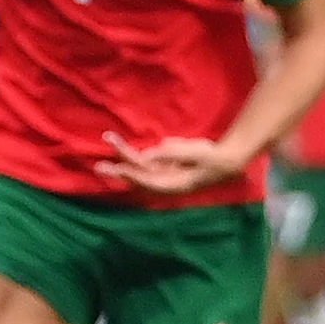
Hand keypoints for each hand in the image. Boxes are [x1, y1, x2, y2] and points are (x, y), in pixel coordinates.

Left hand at [96, 131, 236, 195]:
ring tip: (109, 138)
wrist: (226, 161)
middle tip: (98, 166)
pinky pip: (145, 158)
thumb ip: (172, 153)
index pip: (147, 182)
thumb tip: (148, 154)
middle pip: (137, 175)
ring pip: (137, 166)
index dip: (131, 176)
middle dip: (119, 168)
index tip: (117, 170)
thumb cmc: (213, 159)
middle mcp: (163, 182)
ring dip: (123, 154)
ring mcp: (162, 173)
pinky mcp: (162, 165)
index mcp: (172, 186)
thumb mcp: (196, 153)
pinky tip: (131, 141)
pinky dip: (132, 152)